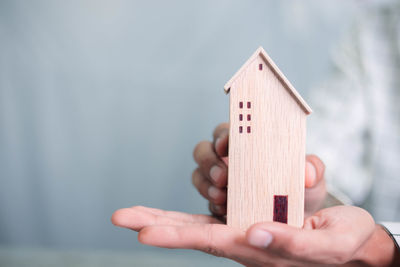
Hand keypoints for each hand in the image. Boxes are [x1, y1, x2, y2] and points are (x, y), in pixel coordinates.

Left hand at [111, 205, 397, 265]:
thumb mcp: (325, 243)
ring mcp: (242, 232)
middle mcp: (243, 242)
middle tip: (120, 218)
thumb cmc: (340, 244)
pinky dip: (184, 216)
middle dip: (156, 226)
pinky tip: (165, 214)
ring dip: (162, 219)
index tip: (145, 233)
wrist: (348, 246)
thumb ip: (292, 241)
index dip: (177, 238)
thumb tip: (253, 233)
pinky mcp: (246, 222)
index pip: (211, 242)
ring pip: (195, 227)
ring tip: (130, 214)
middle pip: (192, 235)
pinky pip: (209, 219)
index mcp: (258, 250)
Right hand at [192, 123, 325, 218]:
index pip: (227, 131)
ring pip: (198, 174)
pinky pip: (204, 199)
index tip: (226, 145)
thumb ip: (312, 170)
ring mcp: (218, 181)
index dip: (223, 136)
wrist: (295, 222)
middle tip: (223, 177)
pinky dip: (211, 203)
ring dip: (206, 184)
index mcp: (248, 144)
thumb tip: (307, 171)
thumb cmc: (301, 193)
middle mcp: (228, 159)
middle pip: (203, 150)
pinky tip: (224, 210)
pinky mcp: (215, 202)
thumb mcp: (312, 181)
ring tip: (222, 197)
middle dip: (209, 162)